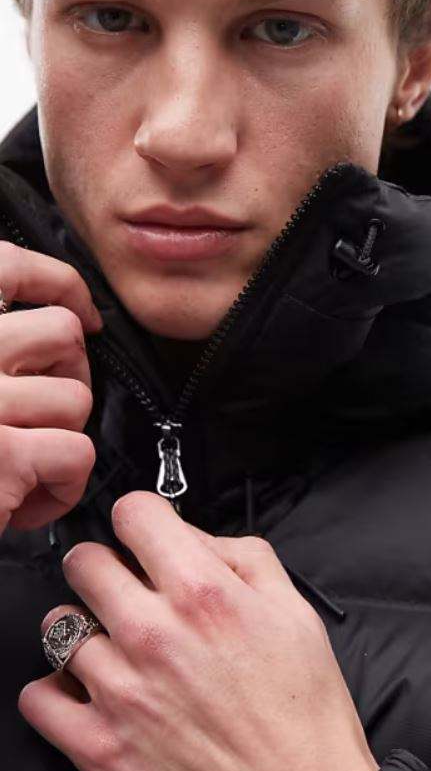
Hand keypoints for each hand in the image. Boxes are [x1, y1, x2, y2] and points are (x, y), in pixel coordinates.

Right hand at [0, 242, 101, 535]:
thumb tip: (58, 324)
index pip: (8, 267)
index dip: (60, 284)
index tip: (82, 312)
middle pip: (62, 334)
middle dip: (67, 375)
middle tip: (38, 413)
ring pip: (75, 397)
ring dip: (58, 436)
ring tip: (16, 462)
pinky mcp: (2, 454)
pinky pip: (77, 452)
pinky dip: (63, 486)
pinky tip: (23, 503)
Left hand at [18, 491, 379, 770]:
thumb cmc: (302, 710)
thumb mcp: (294, 610)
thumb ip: (243, 556)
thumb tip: (196, 537)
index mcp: (204, 594)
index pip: (134, 513)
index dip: (144, 516)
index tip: (148, 530)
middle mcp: (155, 635)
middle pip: (84, 561)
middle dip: (107, 562)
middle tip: (128, 583)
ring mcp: (121, 691)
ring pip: (58, 624)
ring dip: (85, 624)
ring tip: (116, 641)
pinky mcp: (100, 747)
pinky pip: (39, 696)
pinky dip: (59, 687)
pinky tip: (92, 687)